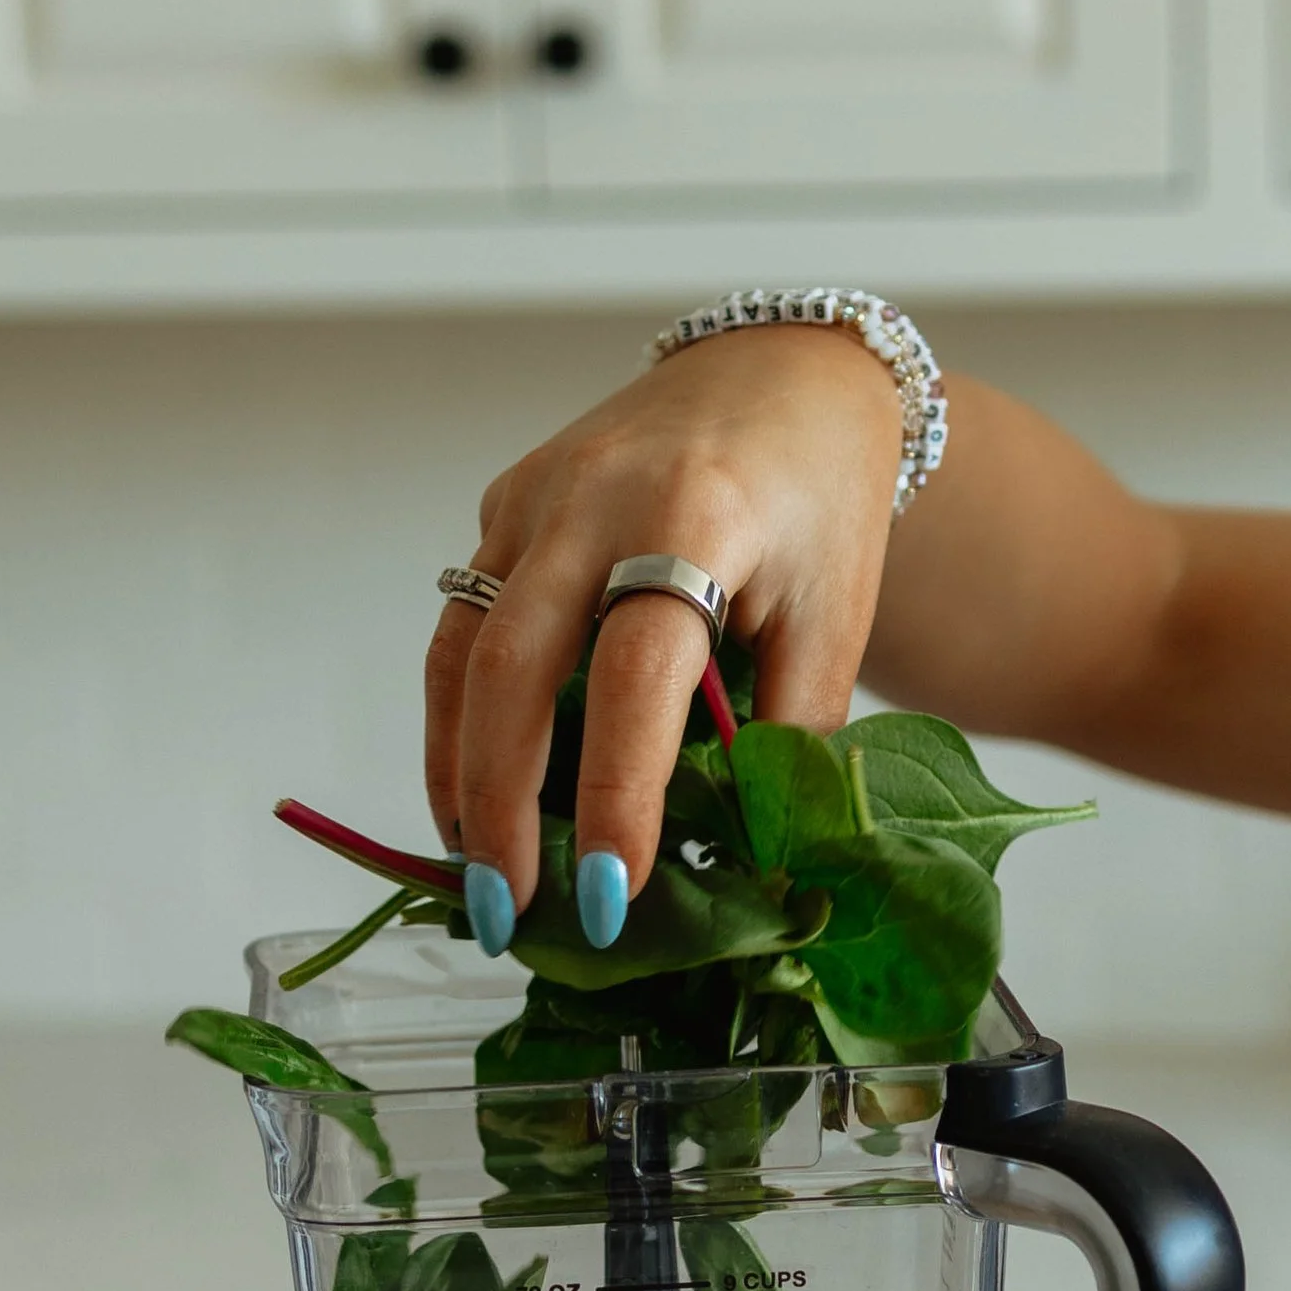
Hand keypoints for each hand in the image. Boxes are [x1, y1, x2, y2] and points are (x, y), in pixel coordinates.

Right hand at [427, 325, 903, 937]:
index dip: (616, 794)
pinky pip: (463, 626)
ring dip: (458, 772)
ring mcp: (534, 497)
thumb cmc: (819, 506)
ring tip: (475, 871)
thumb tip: (741, 868)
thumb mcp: (833, 622)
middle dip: (498, 803)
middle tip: (502, 912)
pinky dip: (462, 720)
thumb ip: (788, 741)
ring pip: (460, 651)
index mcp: (697, 517)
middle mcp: (595, 497)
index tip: (611, 896)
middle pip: (510, 666)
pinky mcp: (504, 505)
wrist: (787, 378)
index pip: (636, 677)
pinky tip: (480, 794)